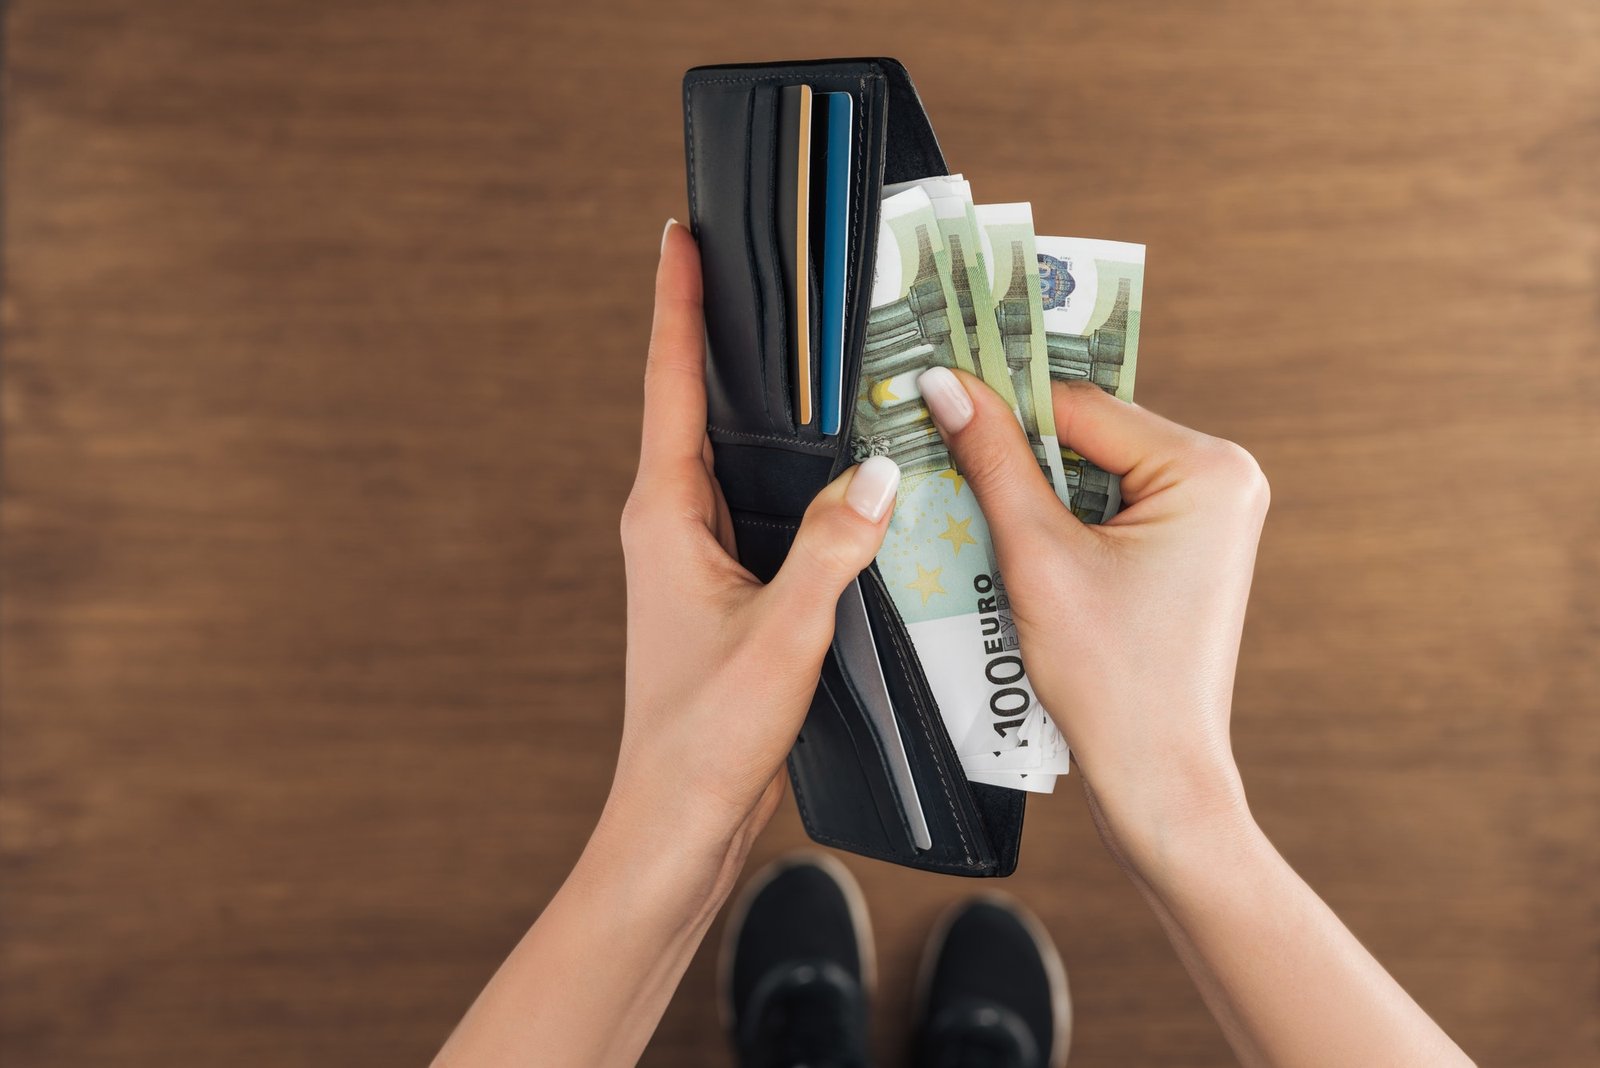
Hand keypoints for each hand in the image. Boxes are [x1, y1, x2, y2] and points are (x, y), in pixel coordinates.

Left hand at [611, 222, 898, 855]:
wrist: (678, 819)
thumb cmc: (708, 735)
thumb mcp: (785, 635)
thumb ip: (834, 550)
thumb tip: (879, 472)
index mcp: (665, 515)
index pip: (669, 383)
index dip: (675, 303)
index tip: (680, 234)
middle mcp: (671, 523)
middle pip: (697, 404)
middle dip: (727, 333)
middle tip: (767, 269)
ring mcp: (695, 554)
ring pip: (732, 457)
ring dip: (764, 406)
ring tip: (811, 348)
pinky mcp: (725, 585)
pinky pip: (760, 505)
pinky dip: (792, 474)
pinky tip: (840, 469)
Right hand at [917, 366, 1269, 864]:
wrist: (1157, 777)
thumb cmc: (1112, 681)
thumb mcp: (1037, 557)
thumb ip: (992, 459)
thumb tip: (948, 384)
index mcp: (1208, 468)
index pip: (1079, 404)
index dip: (1001, 402)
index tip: (934, 391)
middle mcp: (1223, 476)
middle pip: (1088, 432)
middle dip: (1018, 449)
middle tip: (942, 451)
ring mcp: (1211, 512)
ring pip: (1092, 467)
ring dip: (1032, 486)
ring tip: (974, 508)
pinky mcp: (1187, 544)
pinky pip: (1107, 503)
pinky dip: (1057, 516)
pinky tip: (1014, 541)